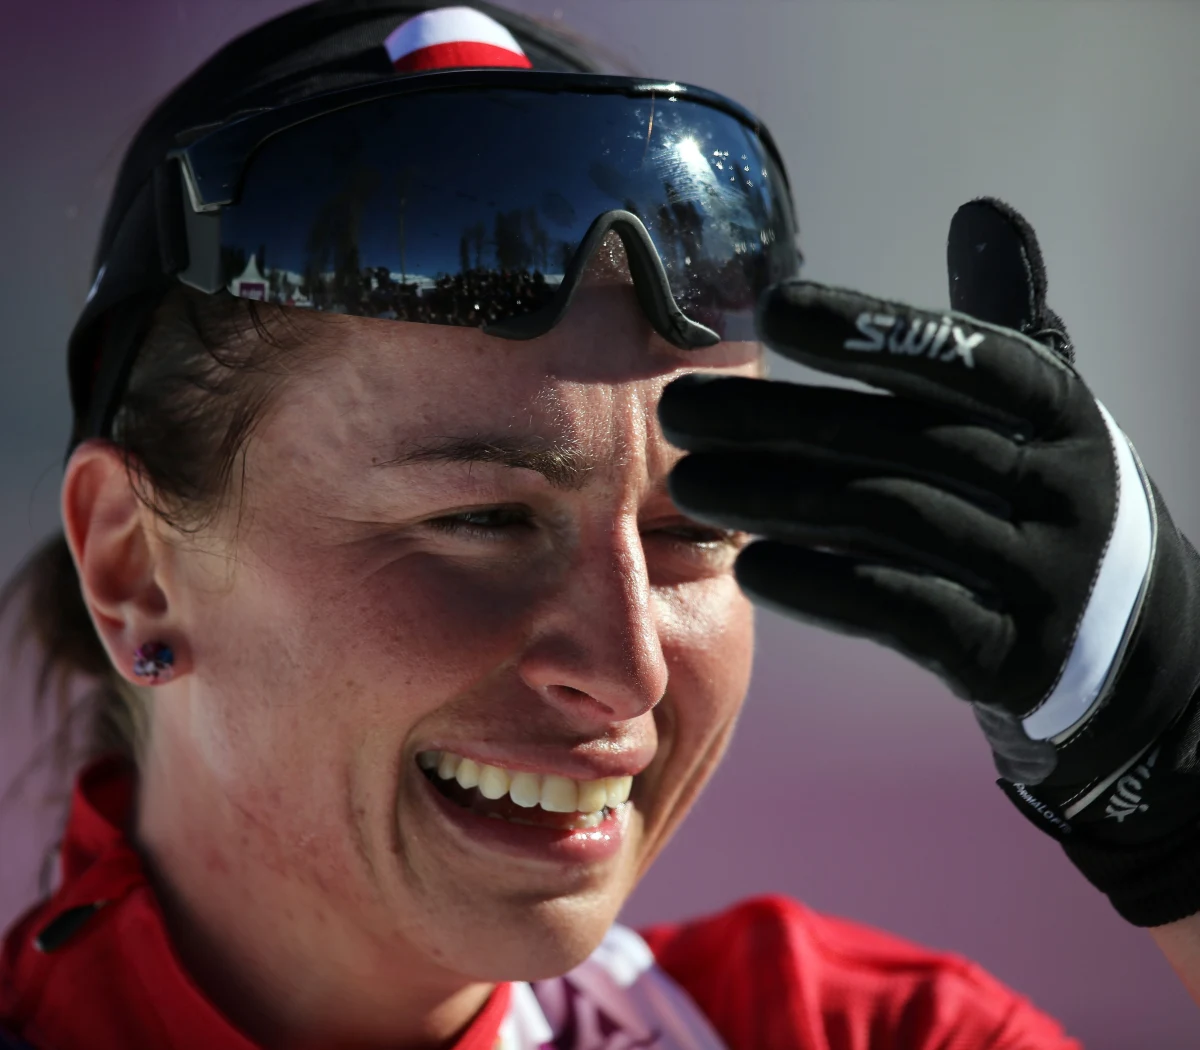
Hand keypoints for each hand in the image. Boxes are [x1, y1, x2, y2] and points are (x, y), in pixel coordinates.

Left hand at [660, 198, 1199, 925]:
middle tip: (678, 410)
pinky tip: (753, 568)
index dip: (871, 329)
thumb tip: (984, 214)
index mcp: (1057, 411)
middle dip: (777, 421)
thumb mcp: (1043, 414)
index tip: (775, 310)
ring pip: (890, 522)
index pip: (961, 358)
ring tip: (691, 483)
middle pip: (899, 440)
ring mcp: (1039, 573)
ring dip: (777, 499)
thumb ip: (997, 327)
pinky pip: (904, 613)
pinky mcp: (1010, 652)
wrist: (1131, 645)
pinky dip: (825, 587)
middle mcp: (1058, 484)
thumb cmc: (1047, 503)